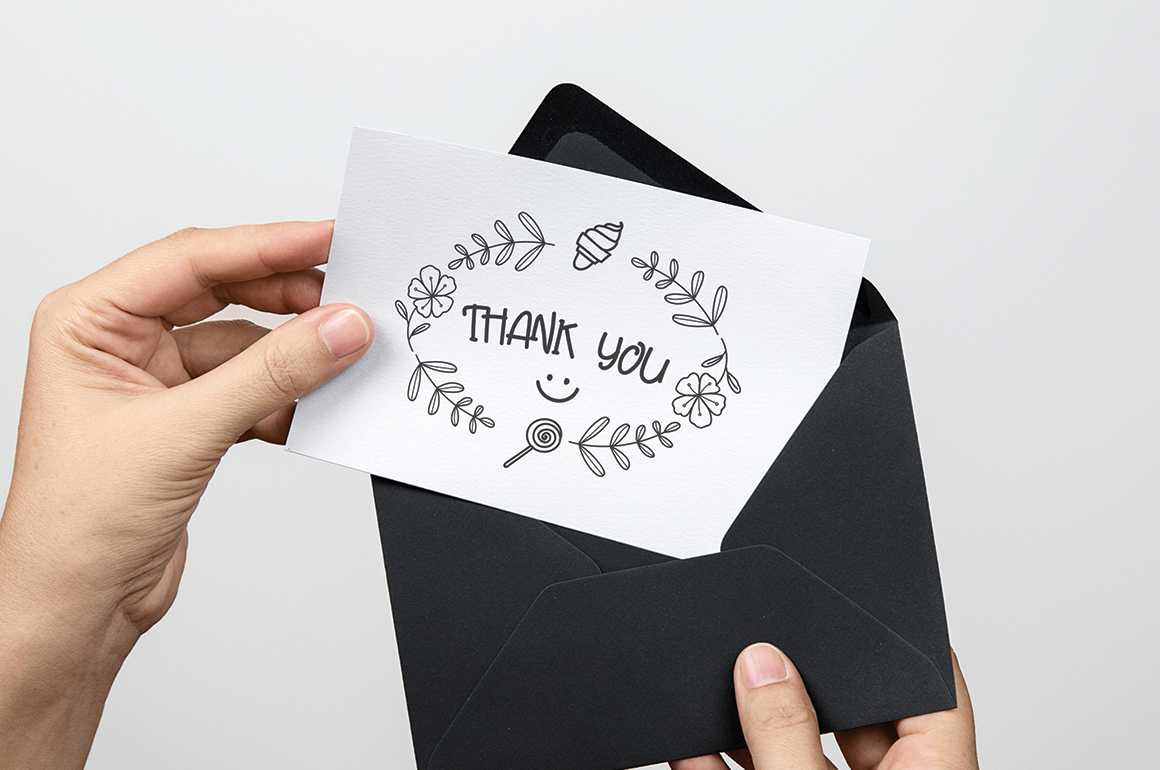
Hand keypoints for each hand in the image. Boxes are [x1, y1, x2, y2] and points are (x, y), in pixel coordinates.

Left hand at [0, 222, 372, 768]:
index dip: (265, 245)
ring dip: (292, 351)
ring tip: (343, 350)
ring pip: (244, 342)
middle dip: (287, 294)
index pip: (190, 260)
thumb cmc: (78, 524)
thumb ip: (272, 374)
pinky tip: (313, 407)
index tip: (327, 239)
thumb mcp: (184, 433)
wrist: (78, 606)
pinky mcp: (187, 419)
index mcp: (89, 321)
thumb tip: (338, 328)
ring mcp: (156, 381)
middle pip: (222, 291)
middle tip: (350, 293)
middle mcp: (120, 343)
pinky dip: (285, 396)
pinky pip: (252, 386)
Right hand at [672, 645, 977, 769]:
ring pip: (799, 754)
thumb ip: (787, 738)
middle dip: (802, 680)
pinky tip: (691, 748)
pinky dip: (723, 767)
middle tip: (763, 647)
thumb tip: (762, 668)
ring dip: (753, 726)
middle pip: (855, 719)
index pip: (934, 695)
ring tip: (716, 688)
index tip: (865, 602)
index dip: (901, 644)